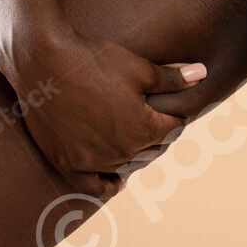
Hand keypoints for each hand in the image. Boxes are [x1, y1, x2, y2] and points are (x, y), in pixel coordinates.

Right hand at [0, 23, 206, 199]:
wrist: (42, 61)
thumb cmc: (92, 60)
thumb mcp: (139, 67)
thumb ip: (172, 79)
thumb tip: (203, 73)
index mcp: (143, 129)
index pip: (174, 128)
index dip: (176, 114)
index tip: (172, 106)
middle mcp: (121, 151)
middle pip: (153, 148)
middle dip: (157, 133)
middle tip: (152, 118)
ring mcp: (92, 161)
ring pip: (127, 165)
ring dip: (135, 154)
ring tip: (136, 138)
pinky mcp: (66, 162)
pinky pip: (93, 186)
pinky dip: (108, 185)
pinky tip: (118, 180)